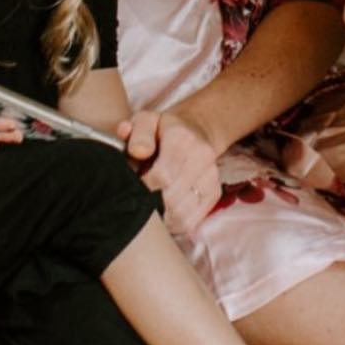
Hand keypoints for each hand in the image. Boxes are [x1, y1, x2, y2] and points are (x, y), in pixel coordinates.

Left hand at [118, 108, 222, 237]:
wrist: (195, 130)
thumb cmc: (162, 130)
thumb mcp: (145, 121)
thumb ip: (137, 133)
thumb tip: (138, 151)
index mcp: (182, 138)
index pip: (163, 176)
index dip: (143, 188)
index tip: (130, 190)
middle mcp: (202, 156)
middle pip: (171, 198)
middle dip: (149, 204)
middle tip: (136, 200)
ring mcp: (211, 176)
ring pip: (181, 214)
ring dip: (160, 217)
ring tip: (148, 208)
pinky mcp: (214, 193)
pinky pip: (191, 221)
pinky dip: (172, 223)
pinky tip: (162, 214)